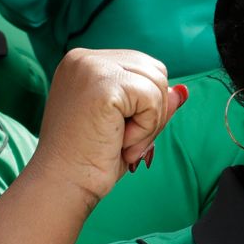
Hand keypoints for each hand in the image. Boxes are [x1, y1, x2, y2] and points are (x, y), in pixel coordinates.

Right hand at [31, 48, 188, 203]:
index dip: (145, 104)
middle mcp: (84, 58)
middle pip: (155, 70)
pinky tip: (121, 143)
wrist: (62, 185)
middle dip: (152, 111)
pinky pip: (152, 100)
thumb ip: (153, 103)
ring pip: (157, 84)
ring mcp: (91, 68)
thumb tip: (181, 91)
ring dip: (149, 123)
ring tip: (119, 141)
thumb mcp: (128, 124)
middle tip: (122, 140)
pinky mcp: (103, 85)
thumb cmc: (90, 159)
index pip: (142, 66)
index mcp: (84, 62)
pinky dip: (146, 129)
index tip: (117, 131)